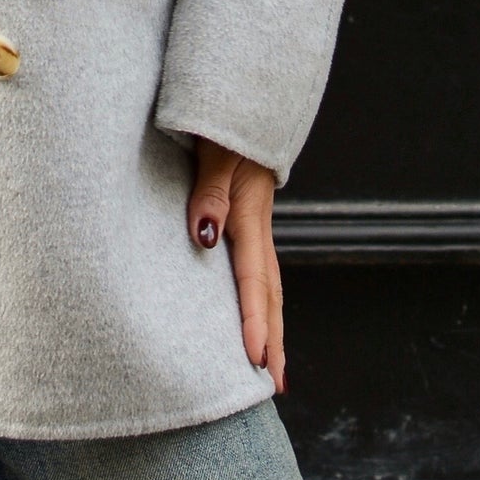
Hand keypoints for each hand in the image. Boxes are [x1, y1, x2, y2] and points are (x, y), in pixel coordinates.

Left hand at [187, 142, 284, 391]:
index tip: (253, 359)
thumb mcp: (214, 149)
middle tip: (274, 384)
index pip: (254, 279)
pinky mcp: (242, 214)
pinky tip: (251, 312)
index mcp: (249, 215)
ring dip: (270, 323)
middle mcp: (255, 224)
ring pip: (266, 282)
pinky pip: (255, 267)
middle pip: (269, 292)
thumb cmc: (223, 121)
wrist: (241, 95)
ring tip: (269, 364)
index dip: (254, 320)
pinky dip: (258, 298)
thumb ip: (210, 191)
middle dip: (272, 338)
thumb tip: (206, 237)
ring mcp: (252, 221)